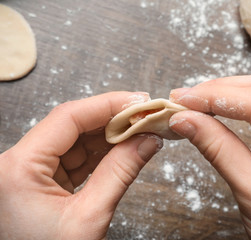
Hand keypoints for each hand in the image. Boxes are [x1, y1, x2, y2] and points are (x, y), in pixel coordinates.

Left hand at [0, 92, 162, 239]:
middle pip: (73, 126)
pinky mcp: (45, 181)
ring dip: (112, 135)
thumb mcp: (90, 217)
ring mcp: (31, 172)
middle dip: (114, 119)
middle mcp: (20, 164)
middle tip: (146, 114)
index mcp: (18, 169)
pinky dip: (104, 152)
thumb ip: (121, 172)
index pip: (68, 118)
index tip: (139, 101)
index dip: (108, 105)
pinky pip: (78, 158)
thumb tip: (147, 141)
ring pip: (77, 140)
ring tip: (142, 129)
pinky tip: (126, 147)